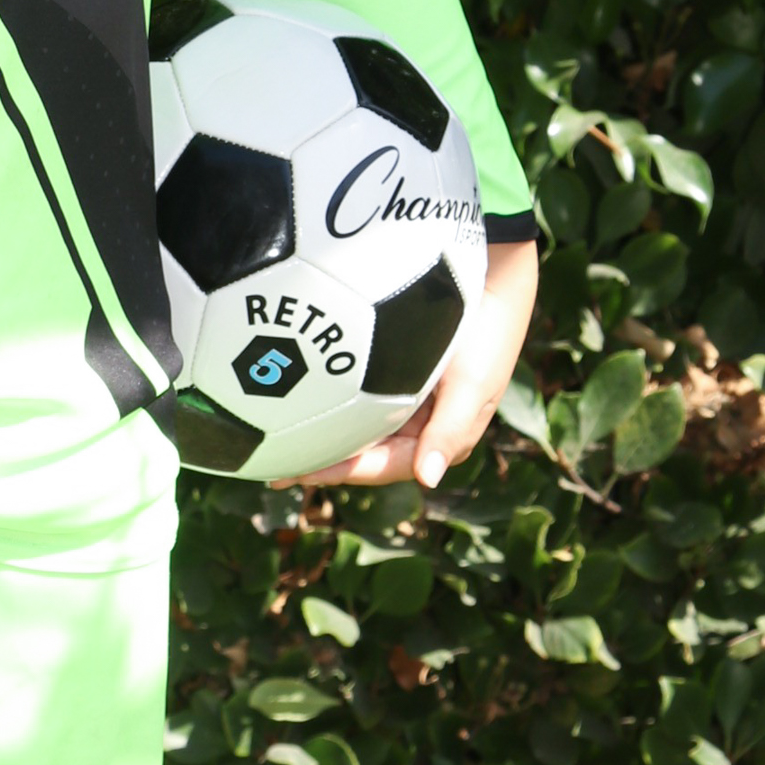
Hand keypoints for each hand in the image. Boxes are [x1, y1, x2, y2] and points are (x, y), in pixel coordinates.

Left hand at [278, 237, 539, 491]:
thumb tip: (428, 480)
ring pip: (357, 428)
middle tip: (273, 465)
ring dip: (322, 435)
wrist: (491, 283)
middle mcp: (418, 427)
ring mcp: (405, 400)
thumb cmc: (486, 337)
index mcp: (438, 440)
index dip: (341, 472)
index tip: (302, 472)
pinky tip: (297, 396)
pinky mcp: (394, 373)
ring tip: (273, 440)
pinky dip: (331, 401)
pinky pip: (358, 396)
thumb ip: (450, 431)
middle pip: (363, 452)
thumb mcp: (471, 386)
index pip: (381, 465)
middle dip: (321, 461)